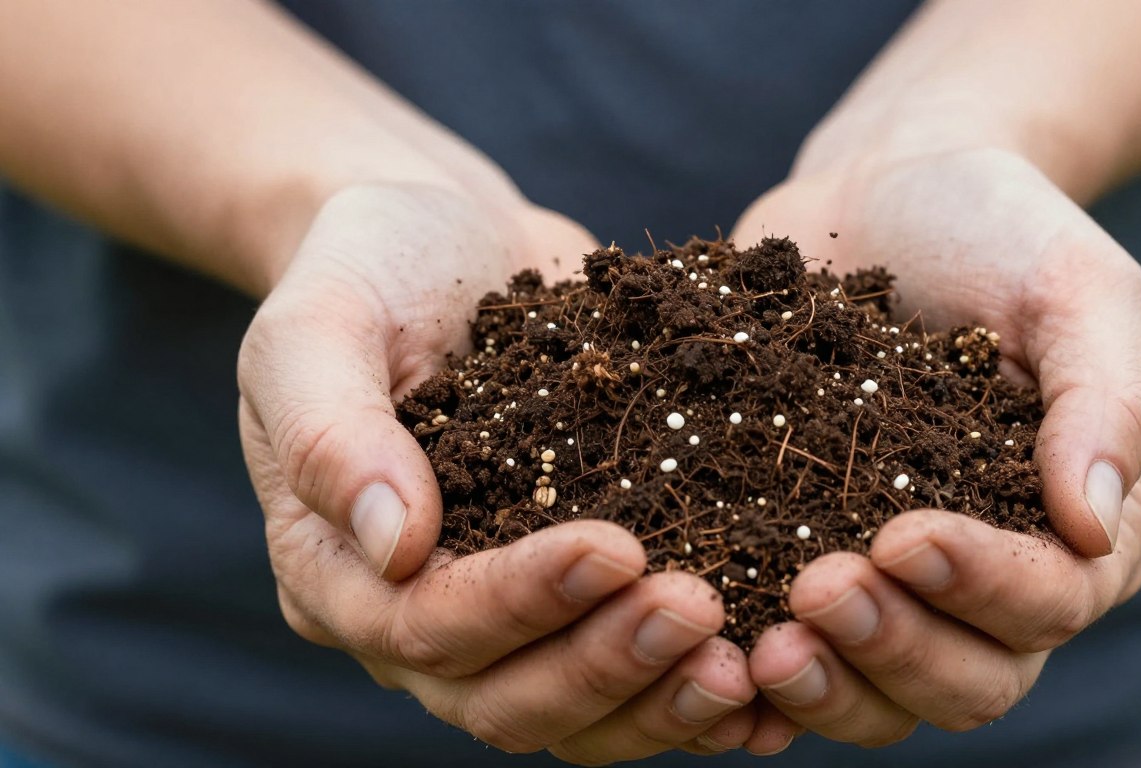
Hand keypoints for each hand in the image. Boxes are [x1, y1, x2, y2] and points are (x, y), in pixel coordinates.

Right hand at [238, 183, 756, 763]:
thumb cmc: (370, 265)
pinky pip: (622, 668)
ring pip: (571, 709)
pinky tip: (764, 672)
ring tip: (744, 661)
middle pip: (502, 696)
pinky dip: (686, 685)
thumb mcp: (319, 323)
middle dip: (604, 663)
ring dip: (656, 694)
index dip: (521, 601)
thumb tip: (391, 543)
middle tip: (699, 610)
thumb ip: (332, 429)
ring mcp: (496, 612)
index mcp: (332, 565)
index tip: (618, 547)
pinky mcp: (567, 591)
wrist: (446, 238)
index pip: (424, 623)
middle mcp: (411, 613)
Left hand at [730, 148, 1140, 743]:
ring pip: (880, 692)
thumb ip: (1107, 398)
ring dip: (826, 685)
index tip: (901, 536)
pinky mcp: (802, 560)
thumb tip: (1094, 526)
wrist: (884, 194)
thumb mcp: (1073, 287)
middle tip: (815, 593)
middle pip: (967, 681)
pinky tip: (710, 660)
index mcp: (1075, 528)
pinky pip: (794, 651)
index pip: (1048, 601)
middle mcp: (989, 579)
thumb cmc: (996, 230)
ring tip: (758, 648)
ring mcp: (893, 583)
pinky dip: (756, 679)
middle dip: (893, 649)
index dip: (980, 588)